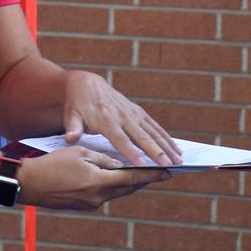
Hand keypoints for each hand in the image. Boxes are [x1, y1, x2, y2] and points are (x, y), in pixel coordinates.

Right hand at [16, 147, 168, 210]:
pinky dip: (115, 187)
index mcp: (99, 182)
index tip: (168, 172)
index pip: (132, 178)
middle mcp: (98, 197)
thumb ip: (104, 159)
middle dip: (144, 180)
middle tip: (161, 173)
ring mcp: (91, 204)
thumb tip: (120, 165)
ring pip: (117, 193)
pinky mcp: (83, 206)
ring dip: (130, 184)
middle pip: (128, 188)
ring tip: (143, 176)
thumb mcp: (81, 153)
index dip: (152, 175)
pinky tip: (118, 180)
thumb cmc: (52, 164)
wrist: (29, 184)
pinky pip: (105, 196)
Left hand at [62, 71, 181, 165]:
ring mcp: (132, 112)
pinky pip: (154, 126)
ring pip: (153, 131)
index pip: (121, 139)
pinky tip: (176, 149)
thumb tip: (70, 139)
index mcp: (106, 119)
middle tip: (169, 165)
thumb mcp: (71, 116)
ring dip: (167, 145)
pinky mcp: (137, 111)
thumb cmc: (77, 105)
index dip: (132, 152)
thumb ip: (73, 128)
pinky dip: (166, 137)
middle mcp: (123, 115)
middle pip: (142, 136)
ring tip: (179, 159)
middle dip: (156, 151)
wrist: (86, 84)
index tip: (143, 166)